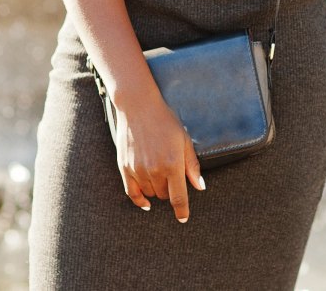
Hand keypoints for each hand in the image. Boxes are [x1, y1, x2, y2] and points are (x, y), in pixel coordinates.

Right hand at [110, 90, 204, 222]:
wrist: (138, 107)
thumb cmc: (165, 121)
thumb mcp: (184, 140)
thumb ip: (192, 166)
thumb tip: (200, 187)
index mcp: (172, 165)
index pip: (178, 198)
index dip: (182, 211)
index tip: (183, 218)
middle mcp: (155, 170)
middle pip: (164, 196)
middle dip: (170, 191)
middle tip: (172, 175)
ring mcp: (138, 170)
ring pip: (150, 194)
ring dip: (157, 190)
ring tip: (159, 173)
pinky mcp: (125, 167)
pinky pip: (132, 193)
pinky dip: (139, 199)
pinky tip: (145, 202)